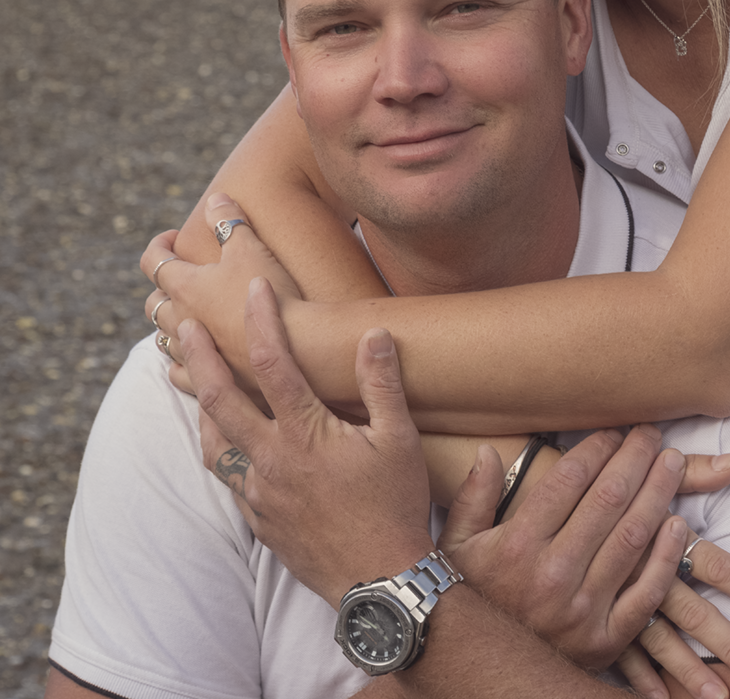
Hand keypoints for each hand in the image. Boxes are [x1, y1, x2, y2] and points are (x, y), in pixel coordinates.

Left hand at [142, 195, 301, 393]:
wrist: (296, 345)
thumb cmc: (270, 291)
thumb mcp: (251, 246)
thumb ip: (229, 221)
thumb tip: (214, 198)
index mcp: (185, 286)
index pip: (153, 261)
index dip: (158, 246)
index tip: (171, 238)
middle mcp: (180, 320)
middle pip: (154, 303)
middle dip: (162, 287)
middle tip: (180, 277)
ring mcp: (193, 353)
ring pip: (163, 339)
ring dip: (171, 324)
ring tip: (188, 316)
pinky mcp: (209, 380)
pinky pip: (179, 372)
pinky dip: (182, 360)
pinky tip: (195, 355)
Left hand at [180, 276, 433, 606]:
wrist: (381, 584)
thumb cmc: (396, 507)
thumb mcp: (401, 440)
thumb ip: (382, 384)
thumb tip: (374, 334)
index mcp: (305, 434)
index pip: (274, 363)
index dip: (261, 320)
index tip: (254, 288)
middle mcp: (271, 461)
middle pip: (220, 399)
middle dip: (200, 357)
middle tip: (185, 326)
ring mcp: (260, 493)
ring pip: (213, 441)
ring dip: (200, 404)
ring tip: (191, 378)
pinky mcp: (259, 520)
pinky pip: (228, 477)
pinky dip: (219, 448)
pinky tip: (226, 439)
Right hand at [439, 436, 729, 698]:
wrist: (481, 670)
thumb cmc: (472, 595)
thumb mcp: (455, 545)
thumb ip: (472, 497)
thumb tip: (488, 451)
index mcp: (519, 544)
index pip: (569, 481)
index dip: (596, 449)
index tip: (612, 429)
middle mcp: (554, 573)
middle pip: (608, 501)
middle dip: (633, 459)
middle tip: (650, 433)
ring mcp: (584, 609)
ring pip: (632, 538)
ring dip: (657, 494)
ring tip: (671, 463)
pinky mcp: (606, 639)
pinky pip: (646, 593)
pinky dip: (666, 557)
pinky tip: (678, 525)